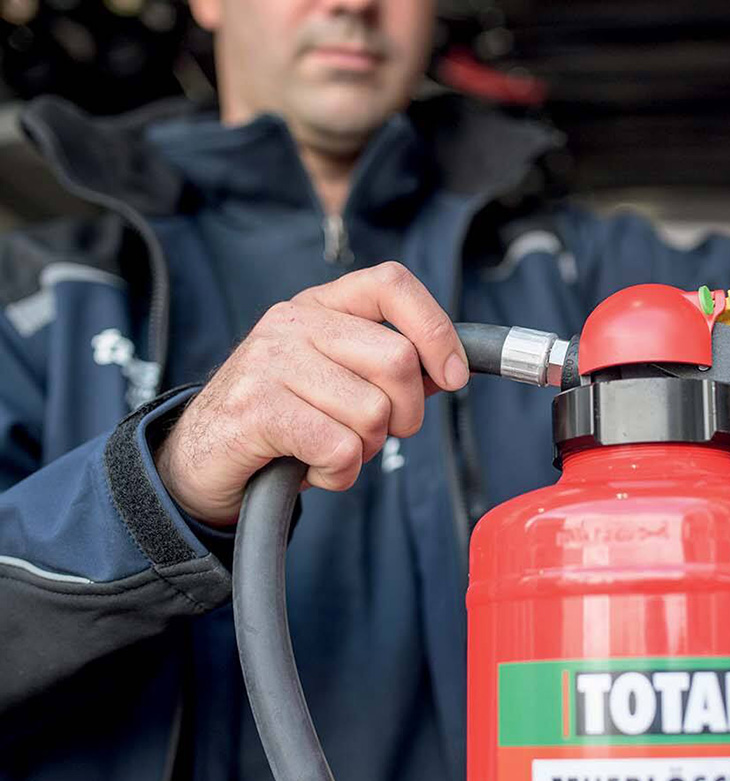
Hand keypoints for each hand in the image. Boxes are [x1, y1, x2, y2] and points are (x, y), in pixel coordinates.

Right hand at [155, 262, 468, 526]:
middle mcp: (293, 322)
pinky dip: (339, 474)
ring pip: (373, 413)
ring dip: (366, 450)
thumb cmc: (286, 419)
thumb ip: (391, 370)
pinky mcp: (256, 408)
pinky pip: (340, 449)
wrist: (203, 459)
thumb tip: (452, 367)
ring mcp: (270, 361)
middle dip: (406, 414)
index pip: (392, 284)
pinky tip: (310, 467)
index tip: (453, 376)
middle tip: (379, 434)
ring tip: (329, 448)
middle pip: (397, 361)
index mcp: (321, 306)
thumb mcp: (339, 379)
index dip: (436, 330)